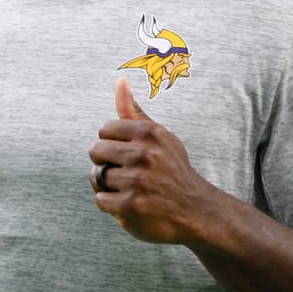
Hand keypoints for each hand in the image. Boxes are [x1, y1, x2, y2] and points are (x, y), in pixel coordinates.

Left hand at [88, 78, 218, 243]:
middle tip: (128, 173)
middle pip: (96, 151)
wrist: (196, 210)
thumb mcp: (159, 137)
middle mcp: (143, 154)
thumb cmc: (172, 170)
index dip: (113, 144)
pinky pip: (101, 199)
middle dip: (106, 163)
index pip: (104, 130)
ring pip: (97, 177)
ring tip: (132, 190)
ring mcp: (136, 181)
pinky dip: (112, 205)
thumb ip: (134, 111)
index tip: (128, 154)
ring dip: (110, 186)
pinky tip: (133, 205)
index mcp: (149, 133)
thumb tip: (119, 81)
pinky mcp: (130, 206)